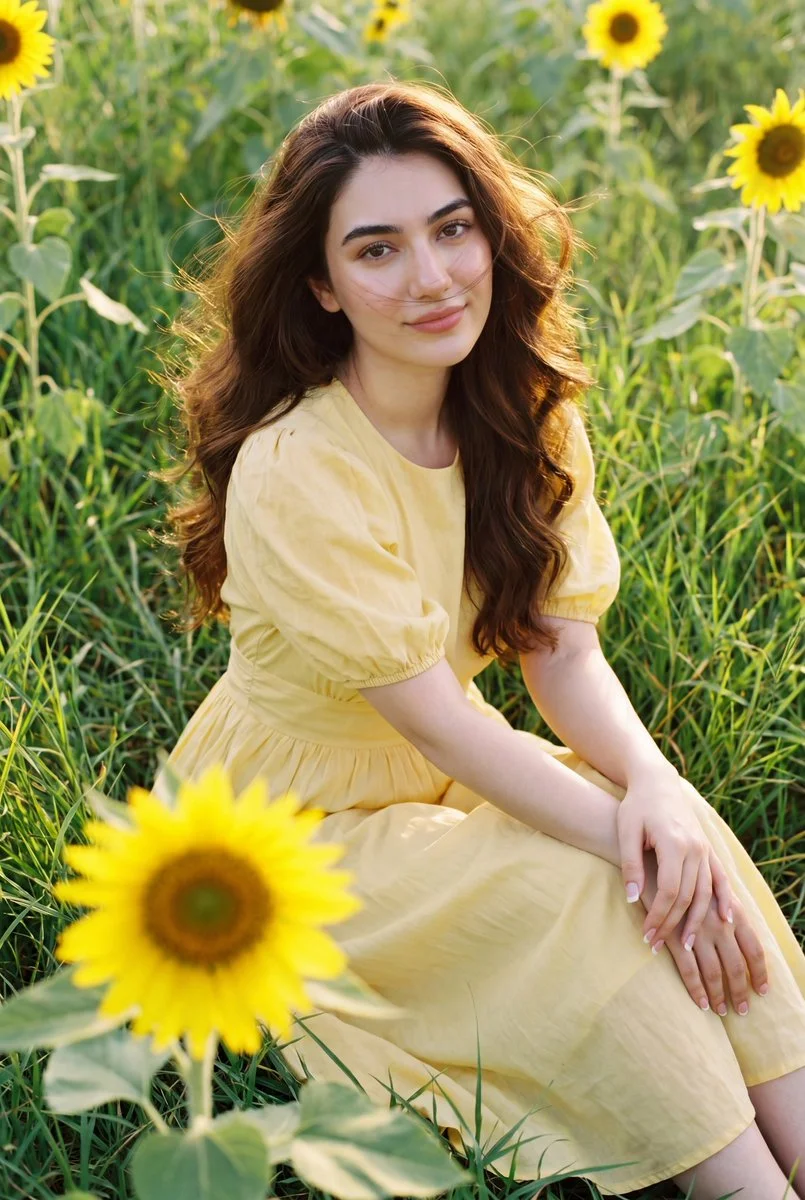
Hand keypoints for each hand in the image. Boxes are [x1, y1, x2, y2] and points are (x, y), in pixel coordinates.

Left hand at [618, 770, 732, 950]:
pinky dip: (724, 900)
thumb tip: (633, 900)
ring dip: (695, 921)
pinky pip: (720, 879)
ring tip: (685, 945)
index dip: (659, 916)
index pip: (670, 892)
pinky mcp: (708, 849)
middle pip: (687, 898)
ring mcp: (705, 849)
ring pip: (705, 893)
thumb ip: (631, 866)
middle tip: (656, 944)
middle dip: (672, 924)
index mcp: (674, 843)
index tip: (646, 935)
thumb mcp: (627, 831)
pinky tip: (725, 920)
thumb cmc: (636, 806)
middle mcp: (695, 848)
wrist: (657, 782)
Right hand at [640, 851, 769, 1014]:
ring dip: (718, 994)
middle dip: (741, 990)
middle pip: (736, 964)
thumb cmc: (676, 871)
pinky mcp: (674, 935)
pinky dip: (695, 987)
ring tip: (720, 1011)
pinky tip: (699, 1002)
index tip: (762, 989)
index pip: (753, 946)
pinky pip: (688, 968)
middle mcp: (718, 921)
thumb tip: (730, 927)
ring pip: (714, 970)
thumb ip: (721, 905)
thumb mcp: (707, 885)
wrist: (649, 857)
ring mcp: (697, 929)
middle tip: (742, 1010)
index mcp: (730, 909)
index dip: (759, 970)